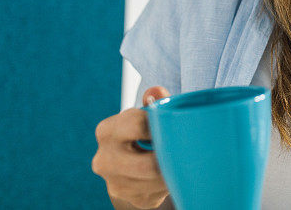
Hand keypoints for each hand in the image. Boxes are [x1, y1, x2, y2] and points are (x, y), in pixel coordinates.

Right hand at [92, 86, 171, 208]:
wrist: (133, 167)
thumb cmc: (144, 132)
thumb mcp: (147, 114)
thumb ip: (155, 100)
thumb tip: (157, 92)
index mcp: (107, 131)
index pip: (137, 125)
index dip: (161, 124)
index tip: (174, 124)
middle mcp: (104, 160)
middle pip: (148, 164)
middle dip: (170, 157)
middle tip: (185, 148)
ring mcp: (116, 184)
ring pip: (157, 179)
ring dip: (174, 169)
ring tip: (182, 157)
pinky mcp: (133, 198)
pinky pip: (161, 191)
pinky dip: (173, 180)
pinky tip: (174, 171)